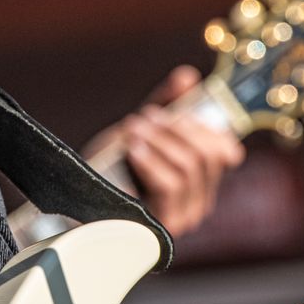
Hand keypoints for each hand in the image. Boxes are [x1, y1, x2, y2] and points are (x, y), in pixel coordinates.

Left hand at [105, 65, 244, 236]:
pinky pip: (170, 184)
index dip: (205, 126)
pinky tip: (132, 150)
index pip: (226, 151)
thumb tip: (187, 76)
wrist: (77, 195)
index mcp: (202, 181)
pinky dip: (151, 160)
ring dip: (159, 141)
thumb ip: (167, 104)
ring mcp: (184, 217)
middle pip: (208, 155)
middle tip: (146, 117)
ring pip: (189, 167)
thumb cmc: (111, 165)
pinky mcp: (163, 227)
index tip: (175, 113)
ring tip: (132, 131)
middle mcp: (199, 202)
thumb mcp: (143, 129)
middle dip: (177, 129)